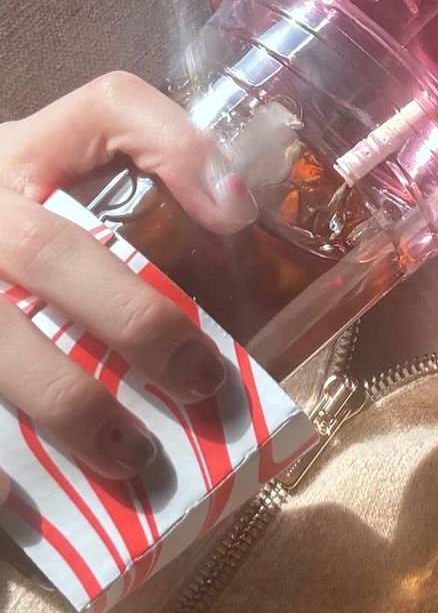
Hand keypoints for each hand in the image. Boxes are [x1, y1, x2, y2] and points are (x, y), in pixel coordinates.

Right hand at [0, 72, 257, 499]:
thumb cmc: (14, 227)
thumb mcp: (63, 186)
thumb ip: (142, 185)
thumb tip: (235, 214)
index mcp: (21, 153)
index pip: (106, 105)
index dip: (176, 146)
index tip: (239, 214)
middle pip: (50, 251)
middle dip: (135, 318)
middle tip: (202, 380)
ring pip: (0, 343)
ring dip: (69, 404)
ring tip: (135, 458)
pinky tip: (29, 507)